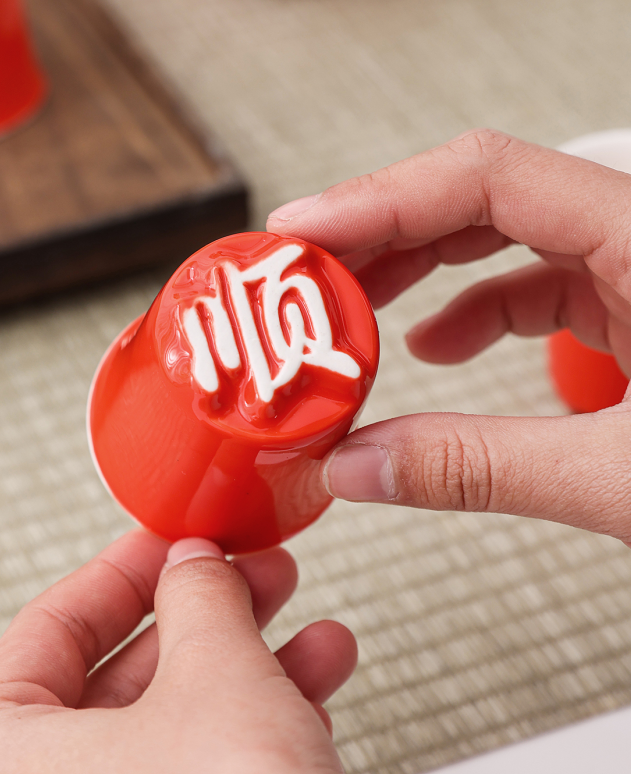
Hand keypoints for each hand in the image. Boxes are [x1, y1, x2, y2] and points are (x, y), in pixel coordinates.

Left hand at [0, 530, 356, 772]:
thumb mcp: (216, 677)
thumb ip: (197, 597)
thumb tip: (195, 560)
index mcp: (2, 760)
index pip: (49, 630)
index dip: (121, 572)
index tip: (169, 540)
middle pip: (125, 675)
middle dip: (205, 613)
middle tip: (249, 574)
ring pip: (181, 722)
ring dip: (253, 662)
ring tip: (309, 628)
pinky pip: (211, 766)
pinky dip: (263, 719)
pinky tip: (314, 685)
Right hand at [267, 129, 630, 543]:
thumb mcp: (626, 479)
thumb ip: (479, 468)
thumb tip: (359, 467)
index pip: (487, 178)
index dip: (379, 196)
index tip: (301, 232)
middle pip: (478, 197)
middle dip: (379, 235)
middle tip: (306, 279)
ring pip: (500, 236)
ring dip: (416, 268)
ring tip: (351, 310)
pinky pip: (532, 283)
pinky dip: (470, 308)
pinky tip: (433, 347)